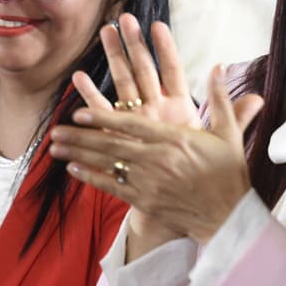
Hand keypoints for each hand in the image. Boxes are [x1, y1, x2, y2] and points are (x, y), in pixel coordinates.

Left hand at [51, 63, 264, 246]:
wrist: (229, 218)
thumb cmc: (229, 173)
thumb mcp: (229, 133)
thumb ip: (220, 99)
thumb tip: (219, 67)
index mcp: (175, 139)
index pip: (132, 125)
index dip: (104, 118)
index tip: (80, 111)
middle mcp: (157, 159)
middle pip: (111, 144)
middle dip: (81, 137)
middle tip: (56, 130)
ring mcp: (149, 182)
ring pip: (107, 165)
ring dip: (79, 154)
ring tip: (56, 147)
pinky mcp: (145, 201)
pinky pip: (112, 187)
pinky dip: (91, 178)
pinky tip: (74, 169)